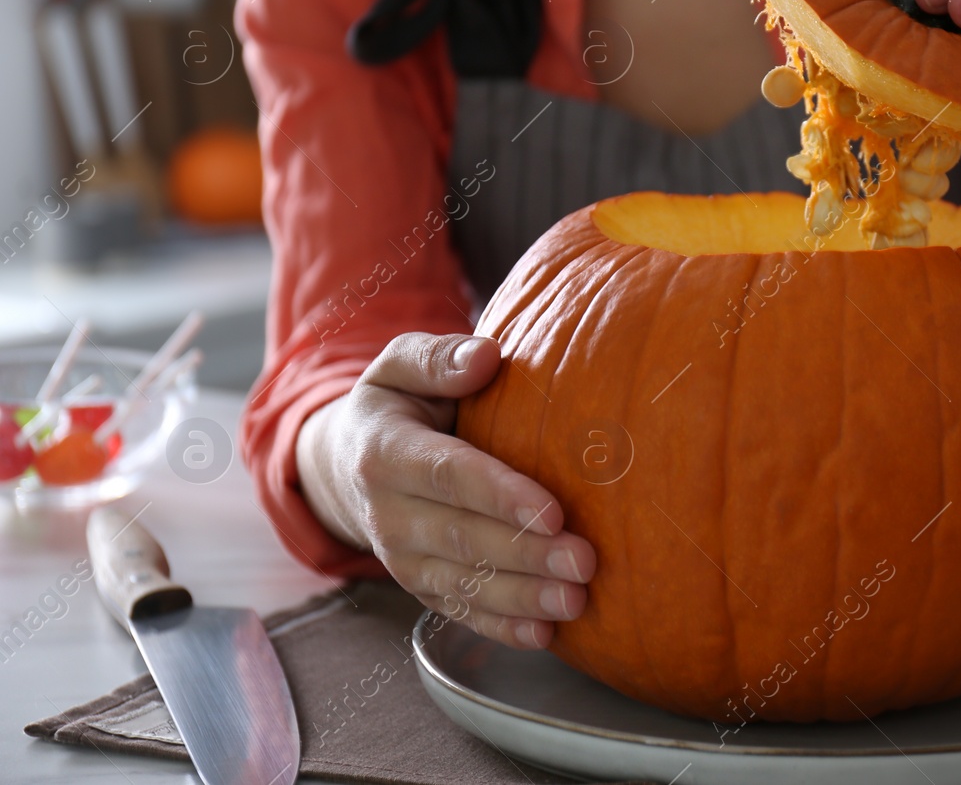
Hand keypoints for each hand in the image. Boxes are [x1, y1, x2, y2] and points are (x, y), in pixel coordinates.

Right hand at [296, 332, 594, 649]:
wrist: (345, 462)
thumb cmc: (396, 404)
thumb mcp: (400, 365)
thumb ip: (438, 357)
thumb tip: (485, 356)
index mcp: (385, 453)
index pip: (448, 476)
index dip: (499, 495)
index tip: (552, 510)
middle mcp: (388, 512)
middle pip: (462, 538)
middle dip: (526, 555)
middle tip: (584, 562)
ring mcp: (400, 557)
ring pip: (463, 583)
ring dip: (521, 598)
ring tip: (576, 601)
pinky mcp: (418, 585)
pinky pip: (458, 611)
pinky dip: (500, 627)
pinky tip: (543, 635)